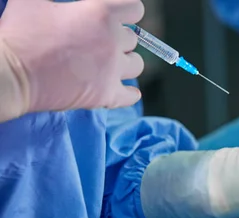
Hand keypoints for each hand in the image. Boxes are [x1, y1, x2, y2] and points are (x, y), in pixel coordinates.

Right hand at [0, 0, 143, 118]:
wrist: (12, 73)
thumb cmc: (21, 33)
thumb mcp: (33, 1)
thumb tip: (61, 4)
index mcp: (101, 13)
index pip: (134, 9)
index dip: (126, 12)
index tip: (116, 18)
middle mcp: (113, 41)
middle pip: (132, 39)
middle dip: (118, 39)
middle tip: (98, 43)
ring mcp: (113, 70)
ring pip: (136, 65)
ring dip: (125, 64)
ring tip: (109, 64)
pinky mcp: (108, 95)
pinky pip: (131, 96)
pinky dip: (129, 93)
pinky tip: (123, 90)